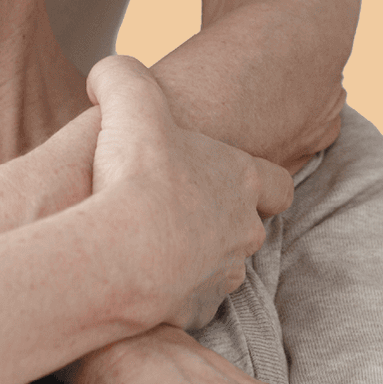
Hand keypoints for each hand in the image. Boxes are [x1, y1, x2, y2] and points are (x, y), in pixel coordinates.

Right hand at [85, 57, 294, 329]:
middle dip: (215, 221)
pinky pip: (187, 303)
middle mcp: (243, 231)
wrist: (120, 250)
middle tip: (172, 209)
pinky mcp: (193, 310)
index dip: (260, 182)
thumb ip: (123, 76)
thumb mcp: (129, 100)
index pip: (277, 184)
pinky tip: (134, 275)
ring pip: (218, 267)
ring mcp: (221, 274)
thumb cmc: (135, 173)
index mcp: (242, 181)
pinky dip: (167, 293)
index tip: (233, 181)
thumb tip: (106, 73)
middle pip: (246, 228)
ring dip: (192, 258)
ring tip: (148, 244)